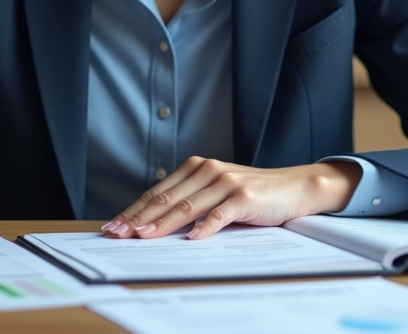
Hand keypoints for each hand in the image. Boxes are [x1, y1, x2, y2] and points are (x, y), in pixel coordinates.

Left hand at [102, 157, 361, 239]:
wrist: (293, 187)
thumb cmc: (252, 194)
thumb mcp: (216, 193)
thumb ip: (190, 202)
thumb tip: (151, 225)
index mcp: (197, 167)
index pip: (157, 192)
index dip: (133, 210)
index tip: (113, 226)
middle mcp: (209, 170)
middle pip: (166, 198)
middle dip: (138, 218)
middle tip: (117, 234)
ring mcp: (226, 182)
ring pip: (187, 206)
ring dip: (162, 224)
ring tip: (143, 237)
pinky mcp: (244, 197)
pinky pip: (219, 214)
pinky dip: (204, 227)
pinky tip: (191, 239)